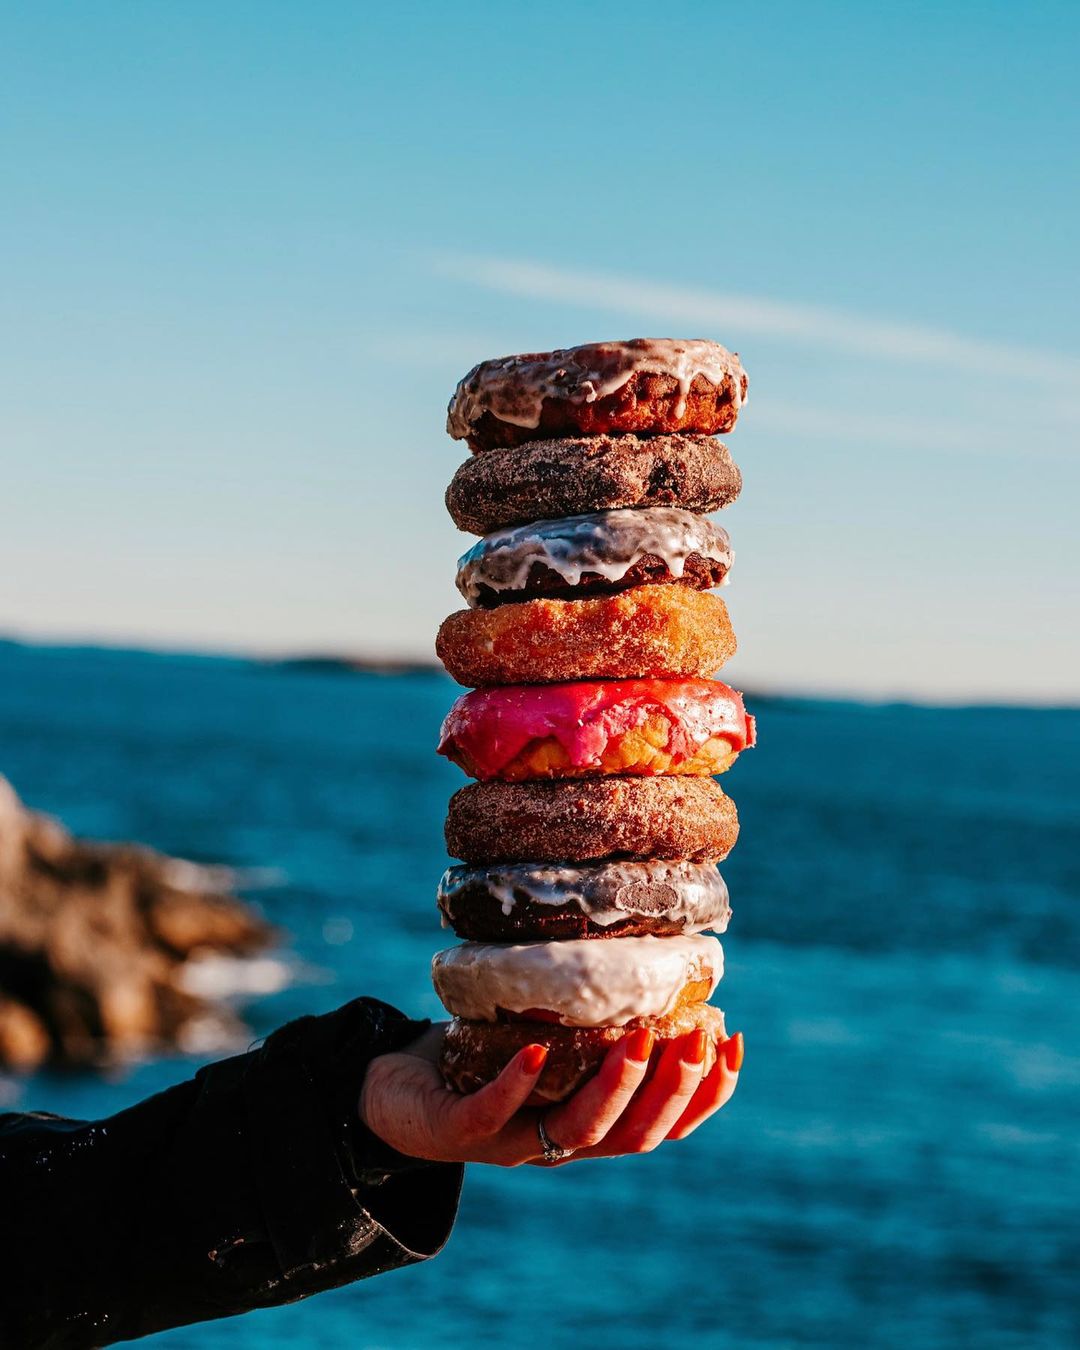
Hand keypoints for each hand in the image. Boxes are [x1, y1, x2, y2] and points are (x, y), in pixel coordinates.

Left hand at [359, 1023, 742, 1167]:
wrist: (394, 1095)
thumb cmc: (479, 1057)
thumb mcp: (546, 1035)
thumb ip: (591, 1019)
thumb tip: (648, 955)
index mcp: (590, 1122)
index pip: (664, 1123)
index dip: (706, 1094)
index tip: (735, 1043)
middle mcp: (560, 1142)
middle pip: (634, 1135)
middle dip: (673, 1091)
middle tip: (696, 1039)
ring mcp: (511, 1141)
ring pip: (578, 1131)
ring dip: (615, 1088)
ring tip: (639, 1041)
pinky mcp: (459, 1130)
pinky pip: (492, 1114)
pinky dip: (518, 1085)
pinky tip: (538, 1051)